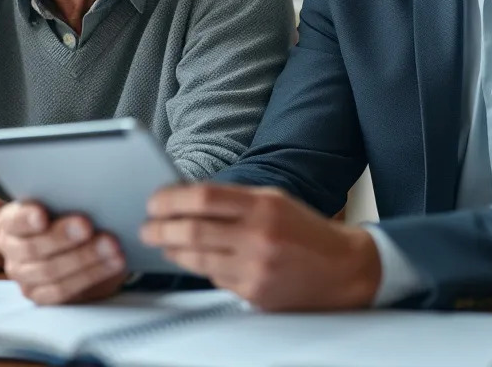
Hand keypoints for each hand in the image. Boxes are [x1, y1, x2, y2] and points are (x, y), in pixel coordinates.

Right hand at [0, 201, 125, 303]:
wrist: (81, 246)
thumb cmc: (71, 216)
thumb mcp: (66, 204)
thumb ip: (68, 199)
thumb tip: (92, 190)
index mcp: (11, 221)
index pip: (14, 220)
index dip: (26, 219)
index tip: (42, 215)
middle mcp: (11, 249)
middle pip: (32, 248)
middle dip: (62, 237)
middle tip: (87, 226)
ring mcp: (24, 275)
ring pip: (50, 271)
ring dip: (84, 258)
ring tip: (111, 246)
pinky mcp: (41, 295)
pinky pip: (63, 290)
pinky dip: (90, 275)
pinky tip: (112, 263)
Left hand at [141, 184, 379, 311]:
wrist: (344, 270)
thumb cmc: (305, 231)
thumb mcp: (274, 201)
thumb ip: (234, 199)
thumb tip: (186, 198)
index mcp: (263, 206)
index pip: (204, 197)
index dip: (171, 198)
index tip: (154, 201)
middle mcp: (259, 236)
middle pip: (192, 230)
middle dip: (161, 229)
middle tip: (147, 227)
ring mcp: (256, 268)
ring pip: (197, 259)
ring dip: (172, 251)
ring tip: (162, 243)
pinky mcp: (255, 294)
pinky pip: (215, 279)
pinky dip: (202, 268)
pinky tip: (197, 260)